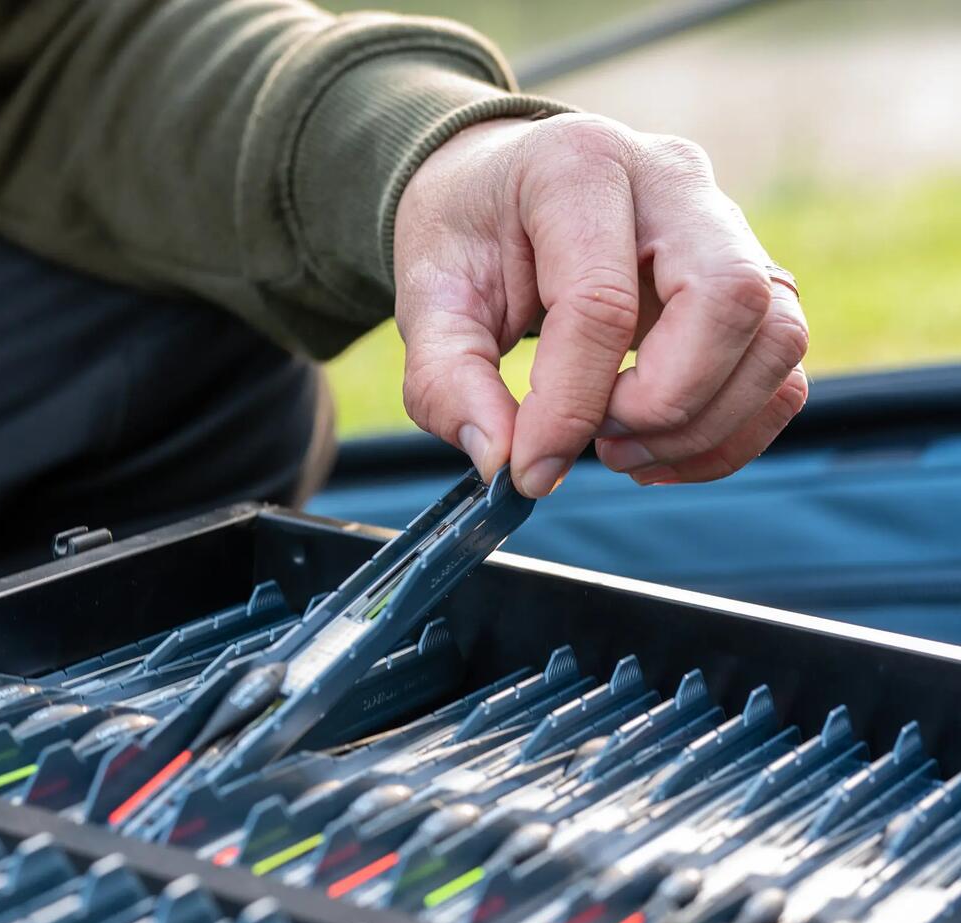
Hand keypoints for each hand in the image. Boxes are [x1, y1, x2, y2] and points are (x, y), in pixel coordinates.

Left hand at [393, 113, 809, 495]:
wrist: (499, 189)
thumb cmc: (468, 236)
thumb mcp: (427, 298)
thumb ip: (446, 382)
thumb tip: (501, 463)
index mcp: (579, 166)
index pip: (602, 302)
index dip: (570, 405)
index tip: (531, 469)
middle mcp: (672, 181)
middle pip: (729, 300)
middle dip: (664, 402)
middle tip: (595, 441)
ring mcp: (727, 225)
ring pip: (778, 334)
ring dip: (707, 423)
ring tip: (620, 451)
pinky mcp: (751, 276)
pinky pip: (782, 364)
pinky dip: (733, 430)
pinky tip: (659, 454)